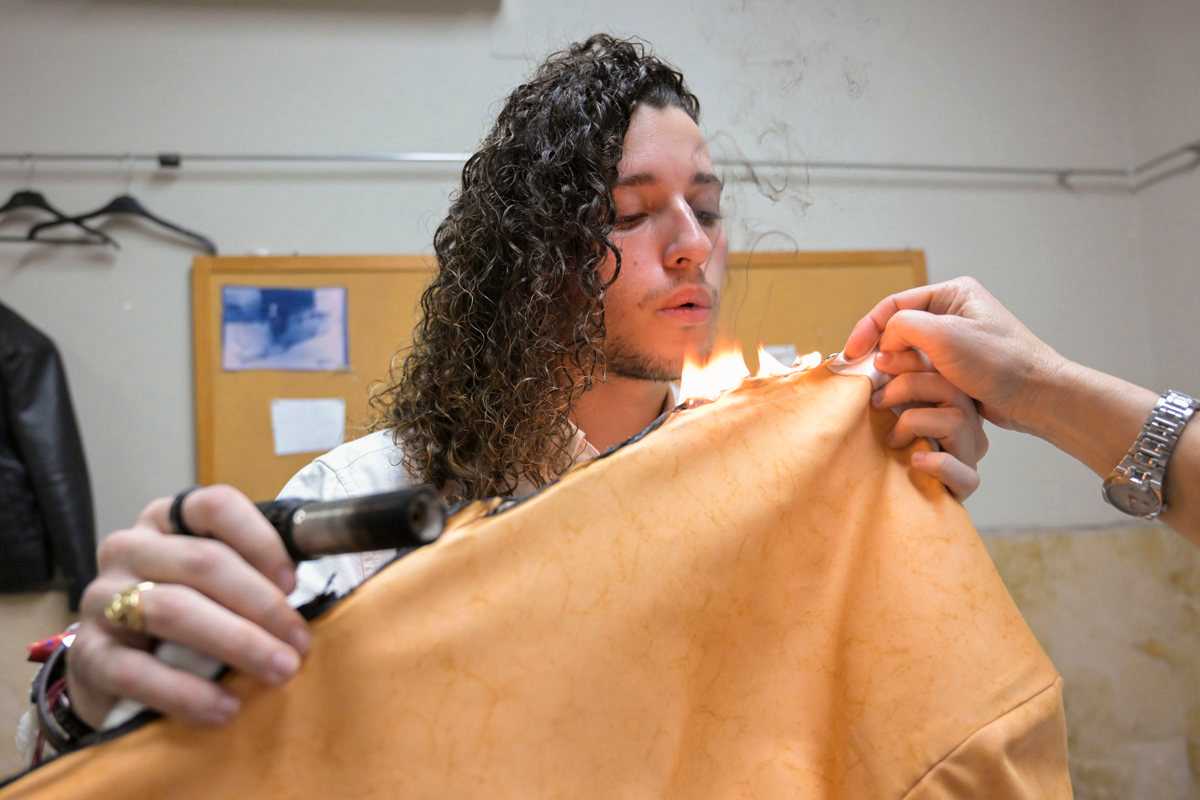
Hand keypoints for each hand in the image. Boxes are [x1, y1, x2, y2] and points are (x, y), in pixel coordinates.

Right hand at [67, 486, 308, 727]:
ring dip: (236, 643)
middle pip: (202, 562)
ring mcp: (102, 599)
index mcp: (167, 519)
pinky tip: (226, 708)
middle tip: (299, 643)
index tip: (293, 583)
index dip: (261, 540)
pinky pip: (138, 672)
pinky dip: (188, 692)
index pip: (215, 506)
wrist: (117, 670)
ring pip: (173, 610)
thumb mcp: (220, 582)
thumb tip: (323, 576)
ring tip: (278, 671)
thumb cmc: (188, 614)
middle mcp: (129, 548)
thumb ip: (259, 571)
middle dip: (261, 605)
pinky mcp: (87, 654)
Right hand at [844, 276, 1066, 431]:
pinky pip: (922, 372)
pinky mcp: (958, 368)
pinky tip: (907, 396)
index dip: (867, 328)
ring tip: (893, 388)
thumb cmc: (1000, 362)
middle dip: (885, 353)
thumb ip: (904, 327)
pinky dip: (911, 383)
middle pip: (899, 329)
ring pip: (908, 353)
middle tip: (878, 374)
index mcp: (952, 294)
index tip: (851, 354)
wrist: (1038, 397)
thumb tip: (884, 343)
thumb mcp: (945, 336)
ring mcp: (955, 342)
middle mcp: (952, 314)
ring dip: (898, 371)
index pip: (895, 305)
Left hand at [873, 362, 987, 500]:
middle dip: (908, 386)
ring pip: (957, 421)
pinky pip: (964, 471)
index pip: (940, 368)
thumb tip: (851, 359)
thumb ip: (882, 389)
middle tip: (876, 400)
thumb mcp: (886, 414)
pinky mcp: (967, 482)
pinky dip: (937, 464)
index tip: (877, 362)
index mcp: (948, 401)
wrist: (899, 503)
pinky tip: (914, 462)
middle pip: (951, 387)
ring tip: (892, 439)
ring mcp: (969, 452)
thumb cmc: (890, 453)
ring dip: (916, 423)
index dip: (909, 360)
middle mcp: (966, 422)